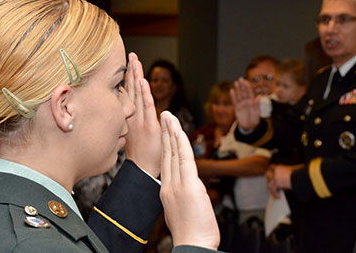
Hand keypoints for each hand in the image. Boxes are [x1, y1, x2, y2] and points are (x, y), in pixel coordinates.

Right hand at [124, 52, 160, 176]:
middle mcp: (133, 116)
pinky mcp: (149, 126)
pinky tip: (142, 81)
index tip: (127, 64)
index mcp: (130, 117)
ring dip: (136, 77)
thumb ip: (133, 122)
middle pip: (131, 89)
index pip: (128, 93)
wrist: (143, 169)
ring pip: (137, 94)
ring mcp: (140, 120)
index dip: (128, 78)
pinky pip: (146, 107)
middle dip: (131, 71)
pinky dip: (144, 93)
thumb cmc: (140, 155)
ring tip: (134, 61)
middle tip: (130, 55)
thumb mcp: (132, 136)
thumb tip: (128, 113)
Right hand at [160, 111, 219, 249]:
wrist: (192, 245)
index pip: (166, 162)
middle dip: (165, 132)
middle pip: (166, 153)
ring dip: (171, 132)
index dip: (165, 144)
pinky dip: (180, 143)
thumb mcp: (181, 211)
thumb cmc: (191, 234)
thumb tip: (190, 190)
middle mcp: (168, 185)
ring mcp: (176, 185)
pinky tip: (177, 131)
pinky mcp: (188, 186)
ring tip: (168, 116)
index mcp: (166, 191)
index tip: (165, 131)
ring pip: (173, 153)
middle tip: (163, 115)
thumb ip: (182, 196)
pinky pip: (183, 159)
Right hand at [230, 77, 260, 130]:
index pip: (250, 93)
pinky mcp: (237, 108)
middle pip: (244, 92)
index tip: (246, 81)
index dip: (248, 87)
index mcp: (252, 102)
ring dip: (238, 89)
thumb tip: (259, 96)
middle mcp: (247, 102)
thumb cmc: (254, 120)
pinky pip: (234, 101)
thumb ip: (257, 105)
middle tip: (240, 79)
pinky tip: (231, 90)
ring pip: (239, 95)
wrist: (249, 127)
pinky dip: (233, 96)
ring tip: (236, 82)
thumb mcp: (257, 113)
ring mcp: (241, 104)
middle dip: (242, 85)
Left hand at [266, 164, 301, 197]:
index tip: (270, 174)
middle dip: (269, 180)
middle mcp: (276, 171)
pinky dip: (275, 194)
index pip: (271, 167)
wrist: (300, 177)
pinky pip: (273, 189)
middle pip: (268, 175)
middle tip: (272, 186)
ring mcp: (275, 177)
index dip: (270, 171)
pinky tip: (279, 196)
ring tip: (275, 193)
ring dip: (272, 190)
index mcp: (279, 167)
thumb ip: (285, 173)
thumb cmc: (298, 175)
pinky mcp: (276, 183)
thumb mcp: (290, 172)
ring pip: (270, 184)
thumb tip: (285, 178)